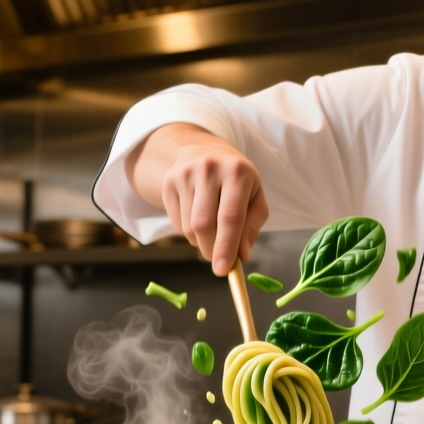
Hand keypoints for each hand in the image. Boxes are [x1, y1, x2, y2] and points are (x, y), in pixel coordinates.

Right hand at [133, 124, 269, 274]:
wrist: (203, 151)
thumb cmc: (236, 181)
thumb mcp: (254, 197)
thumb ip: (252, 227)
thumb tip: (242, 255)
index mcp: (237, 172)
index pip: (230, 216)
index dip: (226, 247)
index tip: (223, 271)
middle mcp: (209, 169)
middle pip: (204, 225)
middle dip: (212, 250)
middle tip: (220, 261)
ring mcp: (185, 174)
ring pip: (189, 228)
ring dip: (202, 242)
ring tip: (212, 230)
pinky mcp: (168, 183)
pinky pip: (176, 224)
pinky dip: (189, 233)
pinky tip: (197, 218)